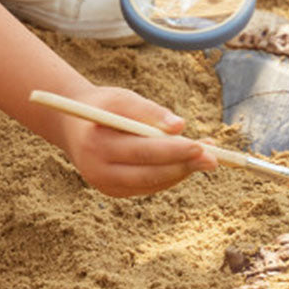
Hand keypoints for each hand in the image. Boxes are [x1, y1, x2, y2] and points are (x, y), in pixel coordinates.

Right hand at [60, 85, 215, 197]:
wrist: (73, 125)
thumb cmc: (103, 106)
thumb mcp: (122, 98)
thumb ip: (150, 111)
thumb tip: (180, 126)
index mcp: (96, 143)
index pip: (141, 150)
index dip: (173, 150)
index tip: (200, 146)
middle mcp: (97, 170)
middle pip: (148, 173)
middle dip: (184, 166)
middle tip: (214, 159)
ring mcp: (104, 185)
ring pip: (151, 183)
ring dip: (182, 171)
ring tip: (209, 157)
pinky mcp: (113, 191)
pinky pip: (148, 185)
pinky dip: (170, 175)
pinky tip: (189, 162)